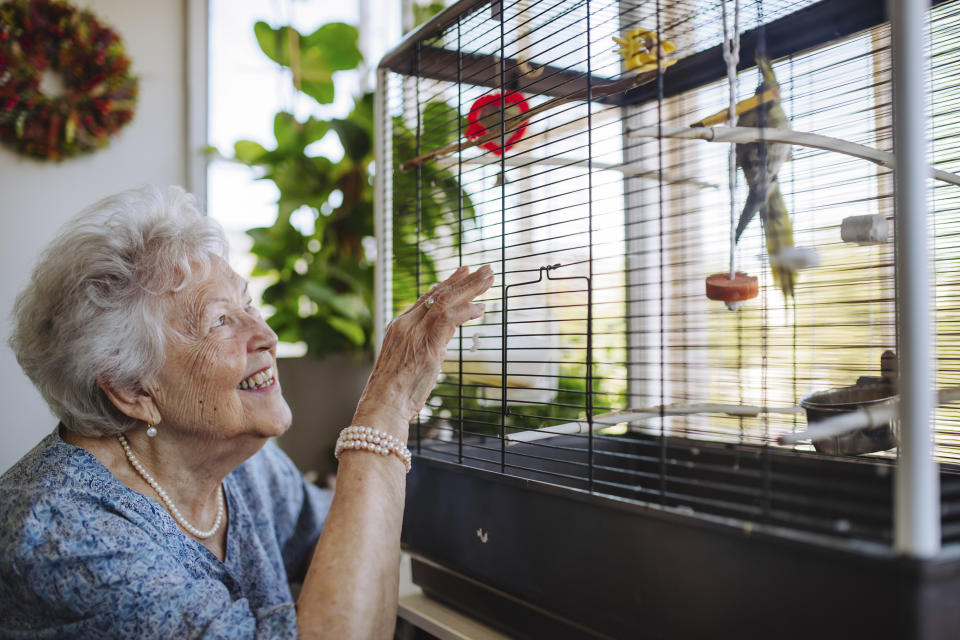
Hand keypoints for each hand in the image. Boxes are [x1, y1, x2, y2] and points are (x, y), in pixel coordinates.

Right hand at [352, 265, 494, 439]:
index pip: (425, 298)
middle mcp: (406, 324)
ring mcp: (416, 334)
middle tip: (484, 270)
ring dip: (470, 288)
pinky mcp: (427, 346)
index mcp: (399, 326)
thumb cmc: (393, 393)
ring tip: (489, 278)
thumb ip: (419, 348)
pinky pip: (450, 319)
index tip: (462, 273)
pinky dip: (466, 311)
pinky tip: (481, 308)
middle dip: (463, 280)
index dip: (446, 284)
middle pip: (438, 294)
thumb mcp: (404, 362)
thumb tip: (435, 347)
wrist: (382, 405)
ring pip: (446, 301)